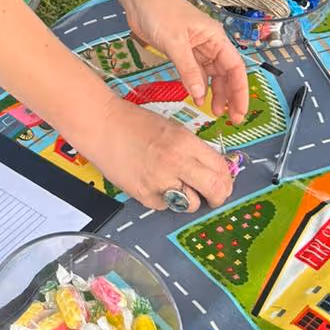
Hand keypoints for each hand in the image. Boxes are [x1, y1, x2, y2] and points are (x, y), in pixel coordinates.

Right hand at [77, 98, 233, 213]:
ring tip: (176, 185)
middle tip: (214, 196)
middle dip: (219, 196)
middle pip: (214, 190)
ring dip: (189, 198)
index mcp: (186, 142)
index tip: (224, 183)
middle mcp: (175, 163)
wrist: (102, 126)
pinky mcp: (144, 196)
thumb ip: (194, 149)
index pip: (221, 168)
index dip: (226, 179)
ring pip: (191, 204)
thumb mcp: (174, 129)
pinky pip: (165, 206)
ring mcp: (159, 182)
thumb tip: (216, 170)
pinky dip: (164, 198)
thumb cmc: (137, 124)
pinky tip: (153, 182)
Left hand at [123, 0, 248, 124]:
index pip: (235, 67)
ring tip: (212, 111)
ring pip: (211, 74)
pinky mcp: (181, 51)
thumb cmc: (160, 10)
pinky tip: (196, 97)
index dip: (240, 90)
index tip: (240, 111)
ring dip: (213, 92)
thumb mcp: (175, 42)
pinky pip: (194, 71)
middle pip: (226, 73)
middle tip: (229, 118)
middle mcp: (209, 43)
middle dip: (229, 95)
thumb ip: (188, 69)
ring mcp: (195, 48)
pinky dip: (197, 85)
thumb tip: (201, 94)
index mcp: (215, 37)